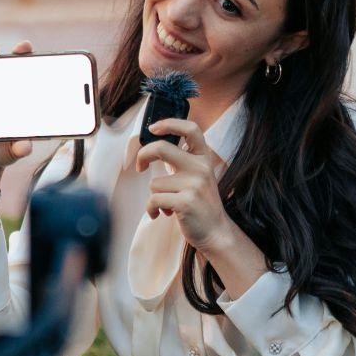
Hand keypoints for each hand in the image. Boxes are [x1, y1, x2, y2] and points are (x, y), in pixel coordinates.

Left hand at [134, 117, 238, 250]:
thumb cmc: (200, 204)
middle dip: (143, 155)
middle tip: (140, 166)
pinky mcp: (185, 201)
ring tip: (166, 205)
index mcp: (204, 159)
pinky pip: (154, 200)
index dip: (170, 123)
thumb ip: (181, 161)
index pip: (191, 129)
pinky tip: (160, 214)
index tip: (153, 128)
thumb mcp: (197, 177)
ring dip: (154, 196)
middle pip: (162, 148)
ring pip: (154, 183)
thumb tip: (154, 148)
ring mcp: (194, 185)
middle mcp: (201, 168)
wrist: (215, 232)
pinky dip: (151, 209)